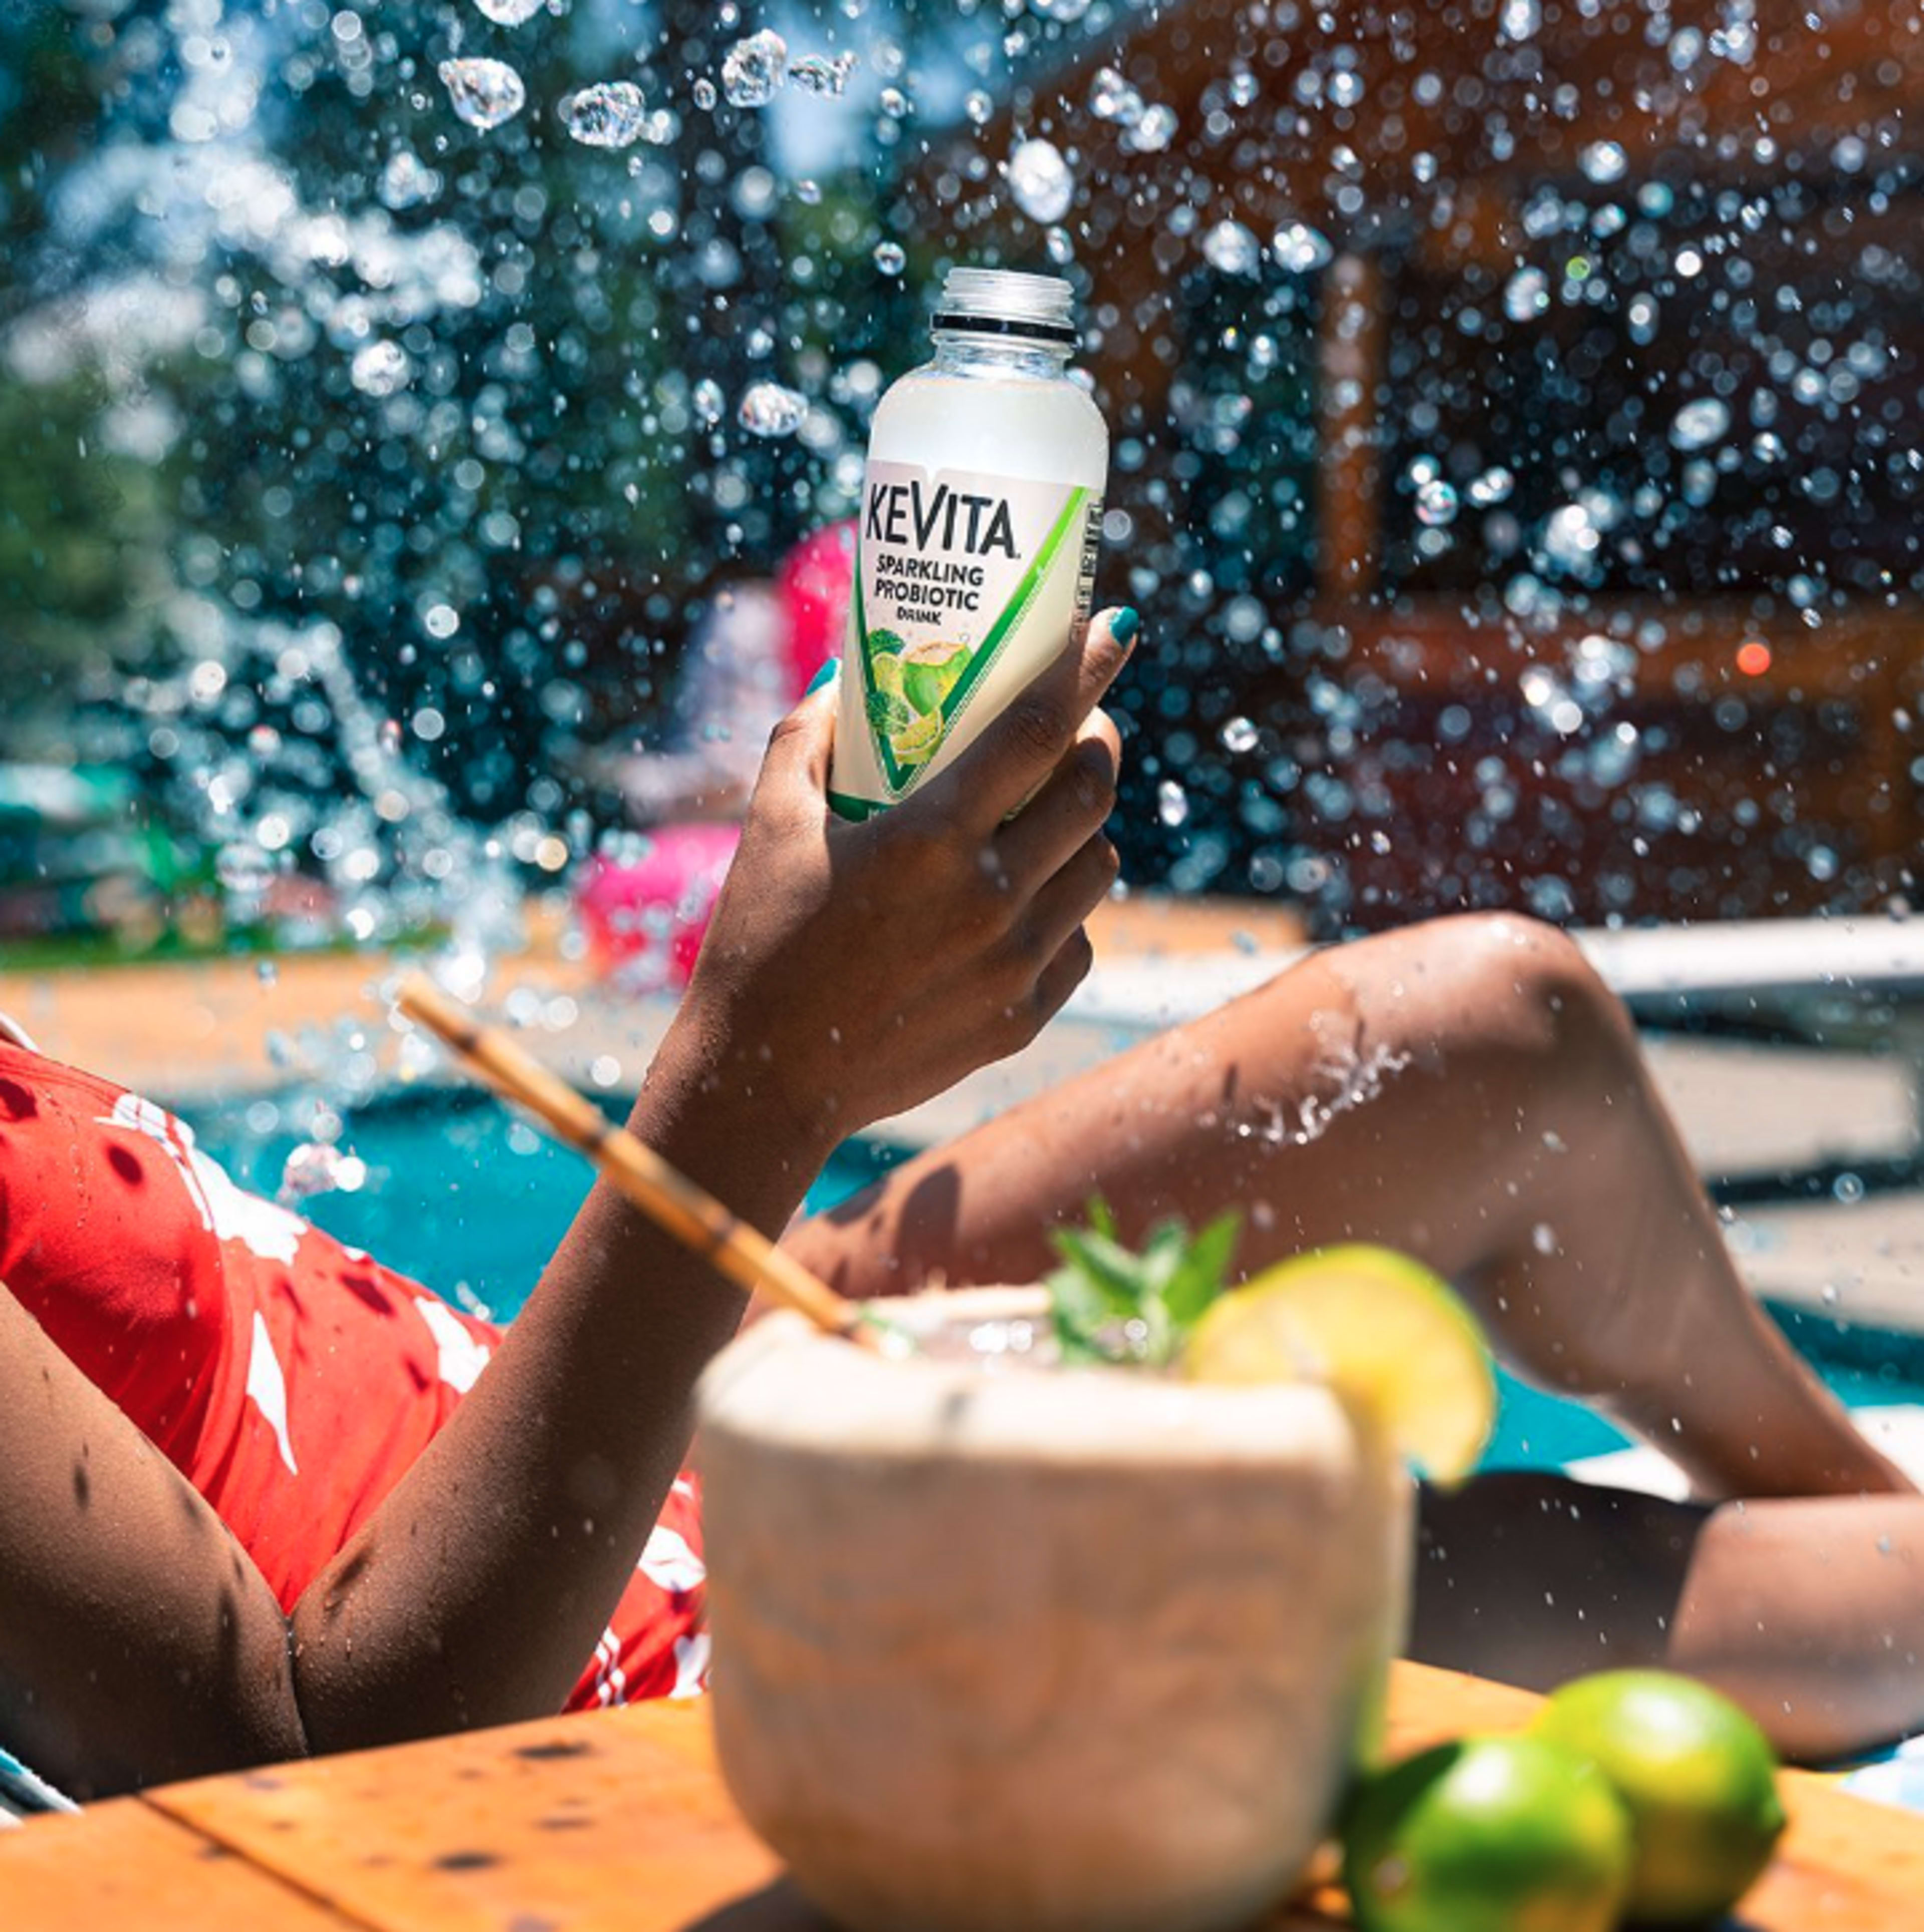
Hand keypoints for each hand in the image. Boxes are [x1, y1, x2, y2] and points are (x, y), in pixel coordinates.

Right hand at [664, 609, 1138, 1148]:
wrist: (766, 1080)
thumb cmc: (759, 942)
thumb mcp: (770, 825)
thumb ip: (805, 738)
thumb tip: (845, 681)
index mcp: (931, 839)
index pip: (1038, 729)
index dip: (1086, 667)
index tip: (1117, 626)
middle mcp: (990, 899)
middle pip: (1091, 792)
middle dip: (1095, 743)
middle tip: (1075, 728)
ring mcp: (1015, 963)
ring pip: (1098, 866)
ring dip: (1085, 826)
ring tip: (1046, 815)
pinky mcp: (1023, 1016)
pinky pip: (1077, 940)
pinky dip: (1061, 908)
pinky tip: (1020, 899)